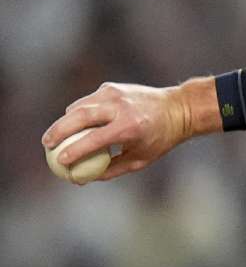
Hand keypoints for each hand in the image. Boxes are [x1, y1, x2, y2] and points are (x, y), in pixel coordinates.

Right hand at [42, 82, 195, 180]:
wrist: (177, 108)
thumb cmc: (159, 139)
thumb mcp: (140, 160)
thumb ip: (111, 170)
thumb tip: (81, 179)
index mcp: (130, 127)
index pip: (95, 139)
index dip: (75, 150)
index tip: (60, 161)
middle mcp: (120, 107)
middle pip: (79, 116)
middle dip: (58, 131)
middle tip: (47, 145)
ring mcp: (114, 94)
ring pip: (79, 107)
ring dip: (64, 121)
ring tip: (54, 137)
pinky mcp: (111, 88)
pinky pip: (87, 102)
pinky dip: (77, 113)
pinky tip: (72, 125)